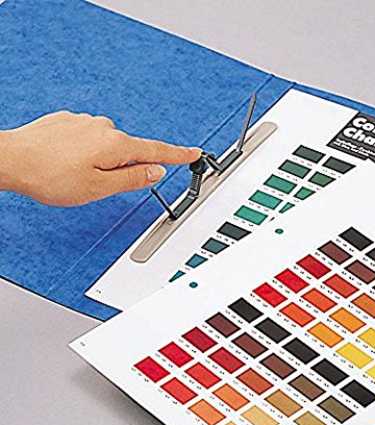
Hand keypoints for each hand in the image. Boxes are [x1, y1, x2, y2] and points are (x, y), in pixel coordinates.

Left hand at [0, 111, 200, 205]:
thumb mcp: (99, 188)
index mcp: (116, 145)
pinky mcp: (69, 122)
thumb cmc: (50, 176)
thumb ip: (132, 179)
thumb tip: (156, 172)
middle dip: (123, 168)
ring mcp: (85, 122)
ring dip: (101, 162)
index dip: (178, 155)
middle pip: (129, 151)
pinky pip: (89, 139)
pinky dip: (85, 153)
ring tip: (76, 175)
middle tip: (99, 184)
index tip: (194, 153)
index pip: (156, 151)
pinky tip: (66, 163)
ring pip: (108, 146)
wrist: (10, 159)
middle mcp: (103, 128)